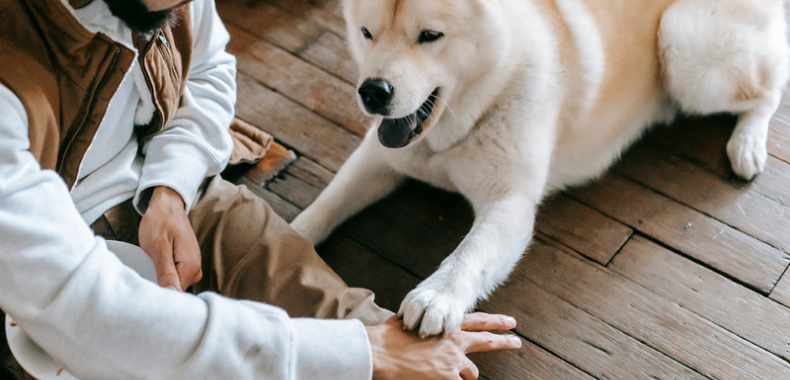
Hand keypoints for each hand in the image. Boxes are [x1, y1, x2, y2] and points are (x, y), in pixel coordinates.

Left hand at [138, 186, 201, 290]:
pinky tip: (155, 264)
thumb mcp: (158, 247)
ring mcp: (192, 266)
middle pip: (176, 291)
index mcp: (191, 267)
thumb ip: (166, 273)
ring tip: (149, 265)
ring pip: (175, 284)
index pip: (176, 294)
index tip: (145, 289)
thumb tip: (172, 294)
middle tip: (144, 273)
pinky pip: (175, 276)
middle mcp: (196, 269)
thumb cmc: (160, 222)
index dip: (160, 294)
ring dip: (161, 279)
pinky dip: (164, 273)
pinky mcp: (187, 263)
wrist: (166, 204)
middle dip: (160, 286)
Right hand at [365, 313, 520, 379]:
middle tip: (517, 342)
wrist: (382, 352)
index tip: (511, 323)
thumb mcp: (410, 322)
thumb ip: (423, 323)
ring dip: (463, 376)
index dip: (496, 321)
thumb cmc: (389, 337)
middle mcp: (455, 342)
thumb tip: (421, 324)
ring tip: (450, 376)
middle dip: (505, 342)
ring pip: (470, 373)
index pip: (478, 320)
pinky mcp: (448, 378)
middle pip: (487, 341)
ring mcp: (454, 361)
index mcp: (446, 325)